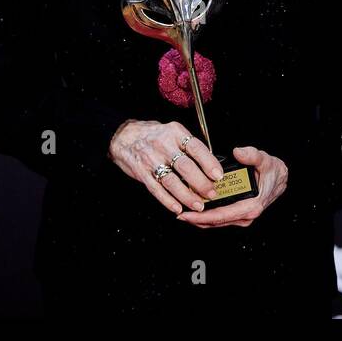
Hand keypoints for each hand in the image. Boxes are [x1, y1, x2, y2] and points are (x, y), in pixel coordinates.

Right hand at [108, 119, 225, 214]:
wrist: (123, 136)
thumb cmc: (153, 135)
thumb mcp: (172, 132)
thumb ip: (188, 146)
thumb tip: (210, 164)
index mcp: (175, 133)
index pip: (196, 148)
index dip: (209, 163)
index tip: (218, 175)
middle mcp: (164, 145)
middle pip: (185, 167)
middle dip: (201, 183)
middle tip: (211, 193)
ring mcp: (151, 159)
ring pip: (172, 181)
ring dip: (187, 196)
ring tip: (198, 205)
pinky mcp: (141, 173)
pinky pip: (156, 189)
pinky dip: (168, 201)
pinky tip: (178, 208)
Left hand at [177, 146, 287, 228]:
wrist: (281, 178)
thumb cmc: (272, 171)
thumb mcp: (264, 159)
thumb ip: (251, 155)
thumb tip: (238, 151)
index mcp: (251, 206)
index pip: (221, 215)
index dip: (202, 216)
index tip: (186, 214)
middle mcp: (246, 215)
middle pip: (215, 222)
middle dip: (196, 219)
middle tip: (179, 214)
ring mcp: (242, 217)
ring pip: (216, 222)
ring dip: (200, 219)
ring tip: (183, 212)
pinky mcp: (239, 215)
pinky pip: (220, 218)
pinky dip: (207, 216)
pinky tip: (195, 210)